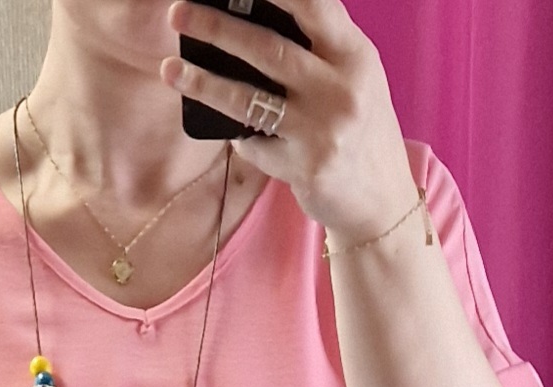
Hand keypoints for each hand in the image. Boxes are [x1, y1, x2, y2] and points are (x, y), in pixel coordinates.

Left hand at [161, 0, 416, 246]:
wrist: (381, 201)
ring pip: (249, 99)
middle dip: (218, 28)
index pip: (313, 5)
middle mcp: (340, 90)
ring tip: (170, 69)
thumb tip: (256, 13)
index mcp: (355, 55)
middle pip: (268, 48)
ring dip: (204, 82)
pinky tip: (225, 129)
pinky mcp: (304, 169)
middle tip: (178, 12)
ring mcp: (322, 132)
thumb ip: (321, 44)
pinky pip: (253, 145)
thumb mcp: (355, 76)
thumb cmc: (361, 127)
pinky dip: (237, 136)